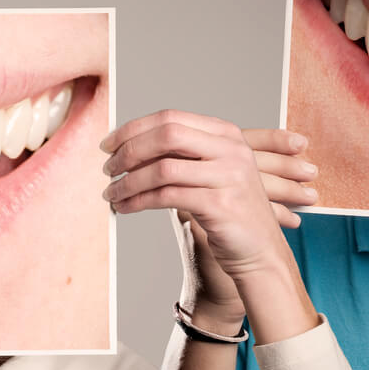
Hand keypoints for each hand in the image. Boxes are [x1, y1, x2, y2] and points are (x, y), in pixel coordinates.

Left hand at [102, 112, 315, 319]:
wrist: (260, 251)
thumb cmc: (229, 211)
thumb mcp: (210, 172)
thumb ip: (182, 154)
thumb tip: (130, 146)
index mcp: (226, 134)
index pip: (171, 118)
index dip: (133, 129)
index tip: (109, 145)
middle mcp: (231, 150)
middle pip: (166, 135)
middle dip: (129, 151)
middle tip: (108, 169)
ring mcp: (228, 176)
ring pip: (162, 169)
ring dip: (128, 182)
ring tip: (112, 193)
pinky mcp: (221, 205)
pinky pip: (167, 197)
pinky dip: (138, 201)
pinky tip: (126, 207)